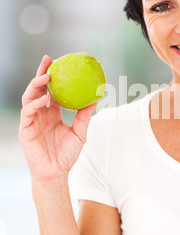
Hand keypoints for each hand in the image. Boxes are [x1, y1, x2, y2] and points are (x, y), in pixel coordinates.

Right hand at [19, 55, 96, 183]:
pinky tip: (45, 99)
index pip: (50, 90)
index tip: (59, 62)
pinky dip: (35, 104)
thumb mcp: (80, 132)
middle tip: (48, 60)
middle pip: (38, 88)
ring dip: (36, 85)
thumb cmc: (67, 155)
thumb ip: (85, 115)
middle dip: (41, 73)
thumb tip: (97, 97)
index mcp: (52, 112)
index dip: (53, 75)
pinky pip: (28, 112)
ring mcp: (32, 120)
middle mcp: (41, 113)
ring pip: (29, 97)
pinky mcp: (26, 129)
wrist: (56, 173)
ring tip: (46, 77)